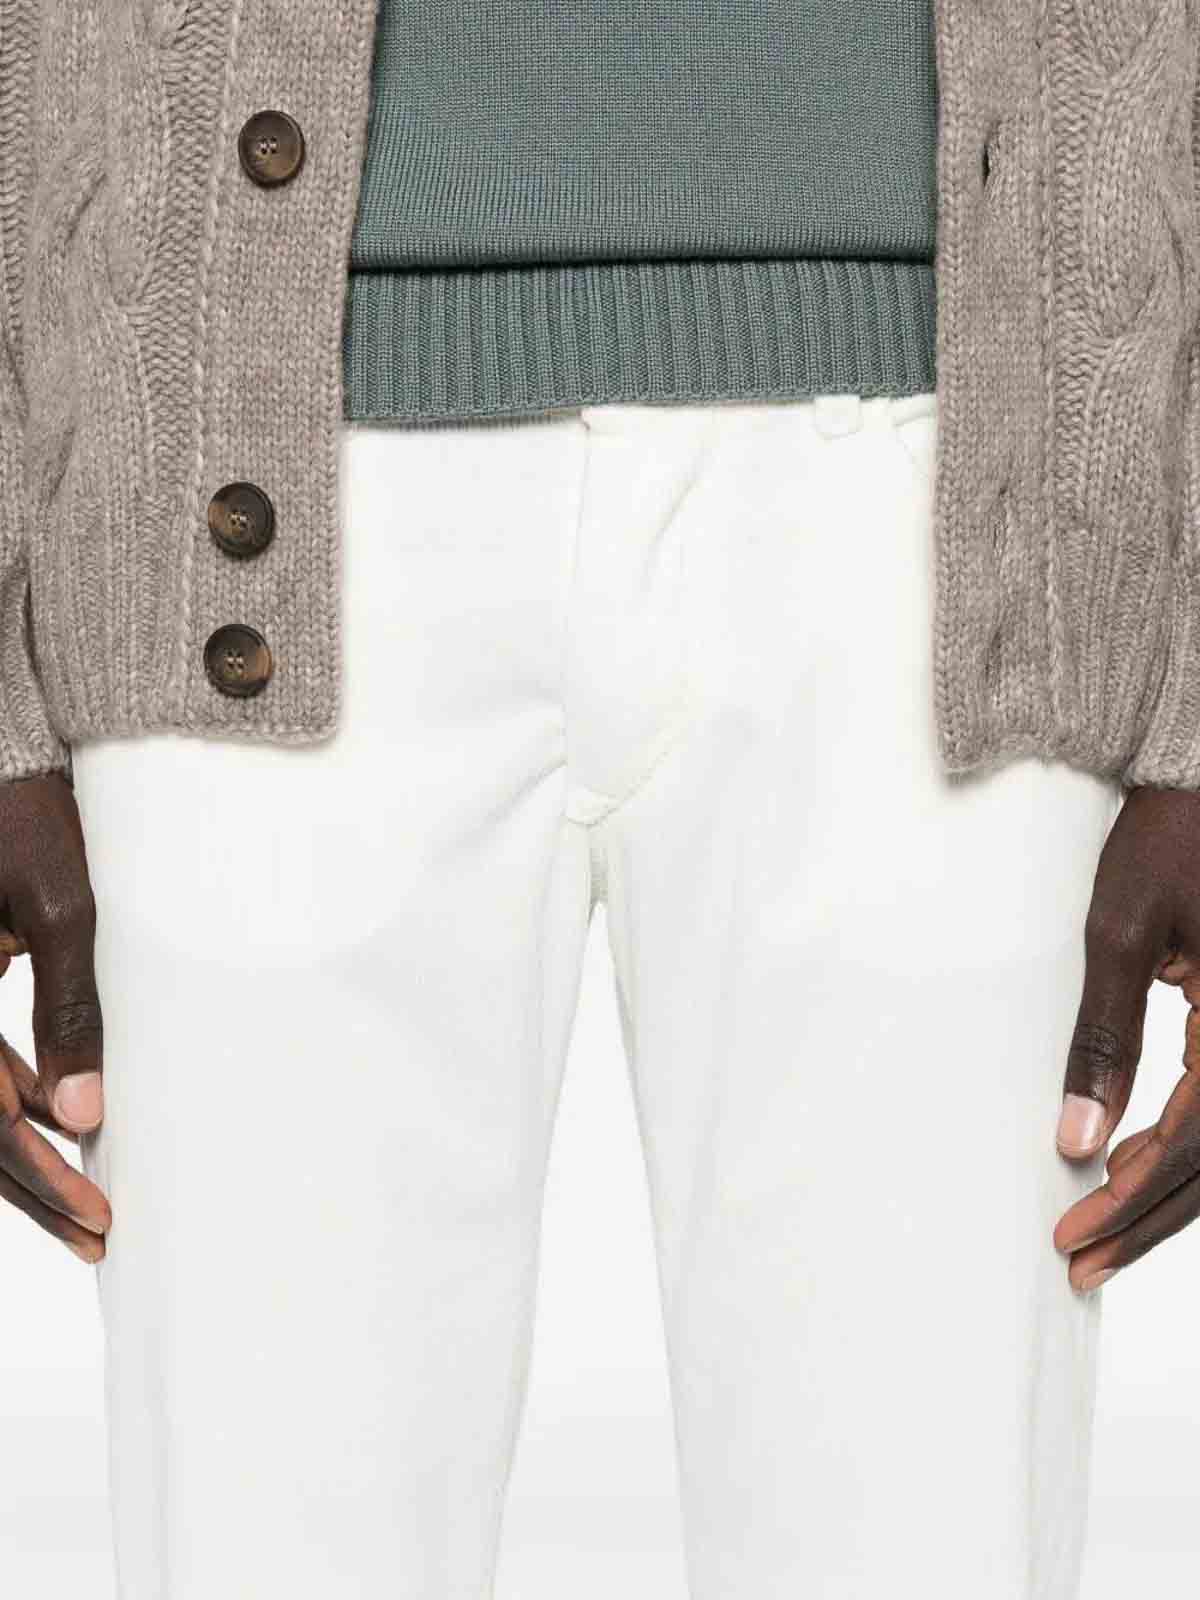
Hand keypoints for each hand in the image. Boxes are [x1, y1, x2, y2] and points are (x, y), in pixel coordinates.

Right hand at [0, 773, 108, 1261]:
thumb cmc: (22, 818)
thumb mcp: (56, 909)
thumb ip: (68, 1007)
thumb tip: (84, 1114)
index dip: (37, 1175)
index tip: (94, 1216)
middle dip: (31, 1186)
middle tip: (95, 1234)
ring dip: (21, 1155)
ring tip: (85, 1204)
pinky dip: (14, 1102)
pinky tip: (62, 1122)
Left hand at [1054, 785, 1199, 1290]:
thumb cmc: (1169, 839)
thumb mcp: (1122, 930)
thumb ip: (1105, 1036)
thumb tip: (1079, 1138)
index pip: (1199, 1141)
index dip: (1137, 1197)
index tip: (1075, 1231)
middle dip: (1150, 1217)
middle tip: (1080, 1258)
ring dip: (1171, 1193)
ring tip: (1100, 1231)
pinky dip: (1188, 1147)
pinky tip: (1136, 1165)